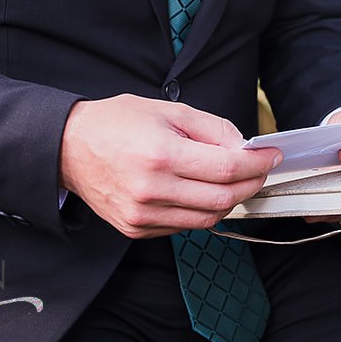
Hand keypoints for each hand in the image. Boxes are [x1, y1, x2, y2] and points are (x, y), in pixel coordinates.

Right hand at [59, 94, 280, 238]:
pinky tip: (201, 191)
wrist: (69, 147)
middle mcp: (151, 190)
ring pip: (207, 219)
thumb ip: (212, 128)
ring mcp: (142, 215)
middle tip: (260, 169)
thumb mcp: (168, 111)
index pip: (226, 168)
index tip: (272, 156)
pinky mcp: (136, 230)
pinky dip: (202, 211)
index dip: (257, 164)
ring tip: (234, 180)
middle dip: (251, 184)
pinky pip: (184, 227)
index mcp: (161, 155)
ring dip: (230, 201)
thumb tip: (245, 146)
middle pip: (222, 198)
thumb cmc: (117, 123)